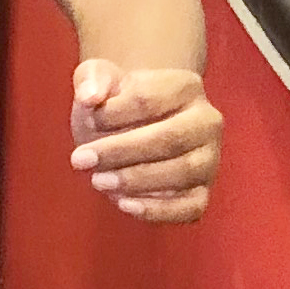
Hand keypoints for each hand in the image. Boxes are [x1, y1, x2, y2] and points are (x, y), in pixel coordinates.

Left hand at [69, 58, 221, 223]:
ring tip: (98, 181)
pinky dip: (158, 210)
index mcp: (185, 86)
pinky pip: (188, 207)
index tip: (87, 120)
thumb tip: (90, 97)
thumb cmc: (117, 100)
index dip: (111, 113)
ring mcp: (209, 159)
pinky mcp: (202, 193)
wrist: (135, 125)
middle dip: (121, 151)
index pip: (147, 99)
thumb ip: (91, 79)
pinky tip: (125, 205)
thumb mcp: (99, 78)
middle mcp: (206, 122)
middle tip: (80, 160)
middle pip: (169, 138)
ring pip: (181, 173)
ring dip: (136, 180)